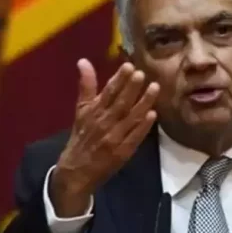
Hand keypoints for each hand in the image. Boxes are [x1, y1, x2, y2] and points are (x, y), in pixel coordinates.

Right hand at [51, 58, 158, 216]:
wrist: (76, 171)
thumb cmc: (81, 137)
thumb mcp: (80, 111)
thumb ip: (86, 86)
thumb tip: (84, 61)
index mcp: (93, 112)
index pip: (107, 92)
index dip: (119, 79)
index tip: (129, 66)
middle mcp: (103, 123)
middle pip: (120, 103)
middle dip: (131, 88)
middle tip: (142, 74)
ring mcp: (114, 138)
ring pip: (131, 118)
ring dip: (143, 103)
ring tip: (155, 88)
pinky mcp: (123, 152)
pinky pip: (135, 137)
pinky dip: (143, 126)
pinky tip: (153, 114)